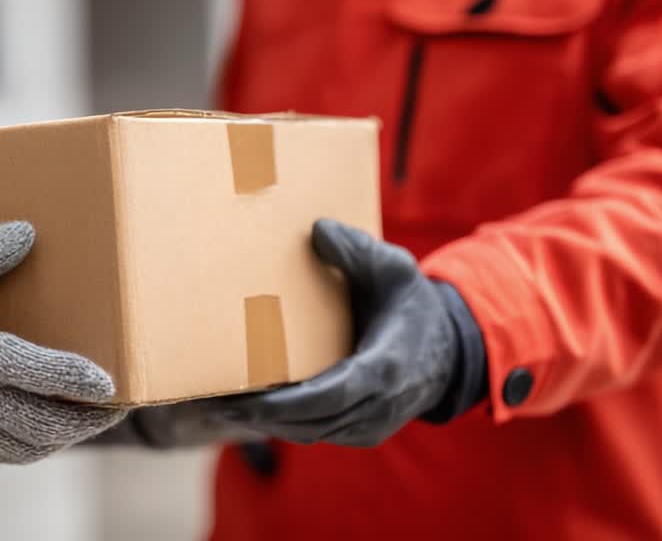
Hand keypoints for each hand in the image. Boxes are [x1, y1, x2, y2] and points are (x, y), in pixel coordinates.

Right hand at [0, 222, 126, 463]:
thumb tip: (27, 231)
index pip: (26, 370)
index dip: (69, 378)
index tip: (108, 383)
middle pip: (40, 421)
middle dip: (87, 418)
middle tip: (120, 402)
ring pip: (31, 444)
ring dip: (69, 434)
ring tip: (98, 415)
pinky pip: (13, 455)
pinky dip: (43, 445)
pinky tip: (60, 428)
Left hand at [215, 219, 485, 447]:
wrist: (449, 350)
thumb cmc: (413, 305)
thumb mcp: (394, 269)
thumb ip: (357, 250)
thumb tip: (319, 229)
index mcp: (384, 367)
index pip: (328, 396)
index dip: (285, 402)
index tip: (245, 398)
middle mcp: (378, 406)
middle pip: (309, 422)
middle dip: (259, 415)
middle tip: (211, 399)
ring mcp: (370, 425)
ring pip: (308, 432)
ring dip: (265, 423)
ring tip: (218, 403)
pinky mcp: (361, 433)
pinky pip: (316, 433)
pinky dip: (283, 423)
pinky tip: (248, 408)